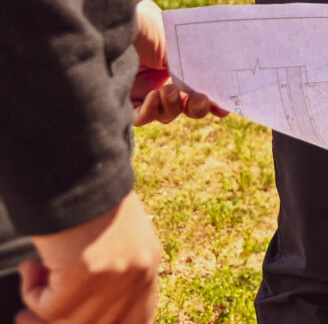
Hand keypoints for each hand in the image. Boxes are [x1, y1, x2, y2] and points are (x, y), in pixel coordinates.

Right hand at [21, 192, 160, 323]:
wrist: (79, 171)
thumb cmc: (88, 198)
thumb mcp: (114, 237)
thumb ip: (110, 271)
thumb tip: (83, 310)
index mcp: (148, 262)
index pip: (139, 316)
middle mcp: (138, 274)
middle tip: (28, 319)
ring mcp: (115, 278)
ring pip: (69, 321)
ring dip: (39, 310)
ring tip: (27, 292)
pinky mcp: (86, 277)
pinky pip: (47, 306)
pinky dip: (31, 290)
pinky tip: (32, 266)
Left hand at [130, 0, 224, 124]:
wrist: (116, 22)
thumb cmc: (147, 25)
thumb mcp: (176, 44)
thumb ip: (193, 67)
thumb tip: (217, 92)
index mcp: (178, 65)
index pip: (198, 89)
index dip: (211, 101)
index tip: (224, 108)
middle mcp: (162, 80)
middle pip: (184, 107)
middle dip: (196, 106)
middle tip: (199, 98)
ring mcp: (143, 91)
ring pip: (165, 114)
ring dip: (172, 106)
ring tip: (168, 90)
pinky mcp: (124, 99)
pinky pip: (141, 116)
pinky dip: (151, 111)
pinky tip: (154, 96)